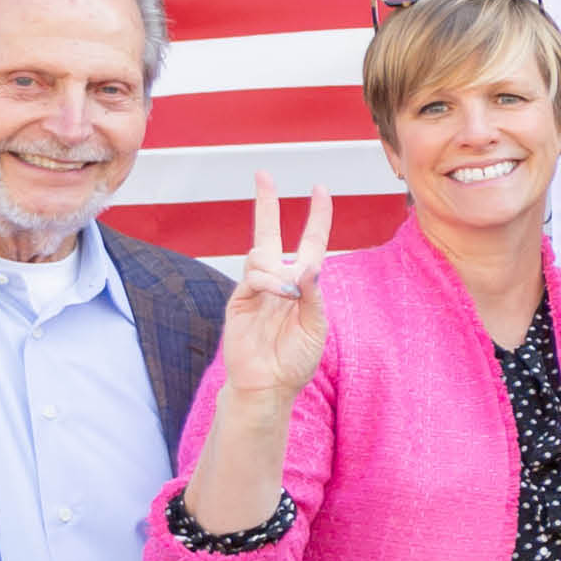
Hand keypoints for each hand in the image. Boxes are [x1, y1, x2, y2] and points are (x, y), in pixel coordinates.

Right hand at [217, 172, 331, 402]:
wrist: (268, 386)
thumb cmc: (295, 360)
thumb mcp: (316, 327)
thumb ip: (313, 295)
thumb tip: (308, 265)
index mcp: (302, 284)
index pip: (310, 242)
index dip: (317, 216)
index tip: (320, 189)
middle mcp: (278, 279)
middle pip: (270, 232)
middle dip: (266, 203)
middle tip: (262, 174)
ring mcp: (256, 288)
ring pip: (260, 254)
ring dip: (277, 269)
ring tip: (288, 294)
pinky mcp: (240, 299)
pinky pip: (253, 277)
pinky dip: (267, 281)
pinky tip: (278, 293)